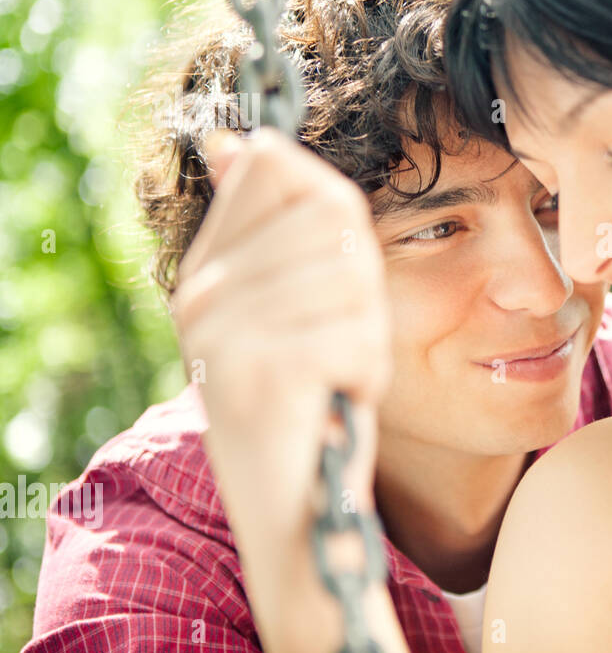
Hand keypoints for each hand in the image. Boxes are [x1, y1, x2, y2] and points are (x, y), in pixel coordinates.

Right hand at [171, 129, 391, 549]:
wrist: (298, 512)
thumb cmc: (311, 405)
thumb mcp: (292, 311)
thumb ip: (275, 231)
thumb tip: (238, 140)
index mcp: (208, 268)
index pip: (283, 167)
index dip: (337, 212)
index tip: (335, 279)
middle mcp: (202, 292)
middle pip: (333, 215)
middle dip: (362, 286)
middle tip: (336, 345)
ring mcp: (223, 331)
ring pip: (355, 275)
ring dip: (368, 333)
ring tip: (335, 374)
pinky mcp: (261, 371)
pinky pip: (359, 333)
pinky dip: (368, 370)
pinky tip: (337, 400)